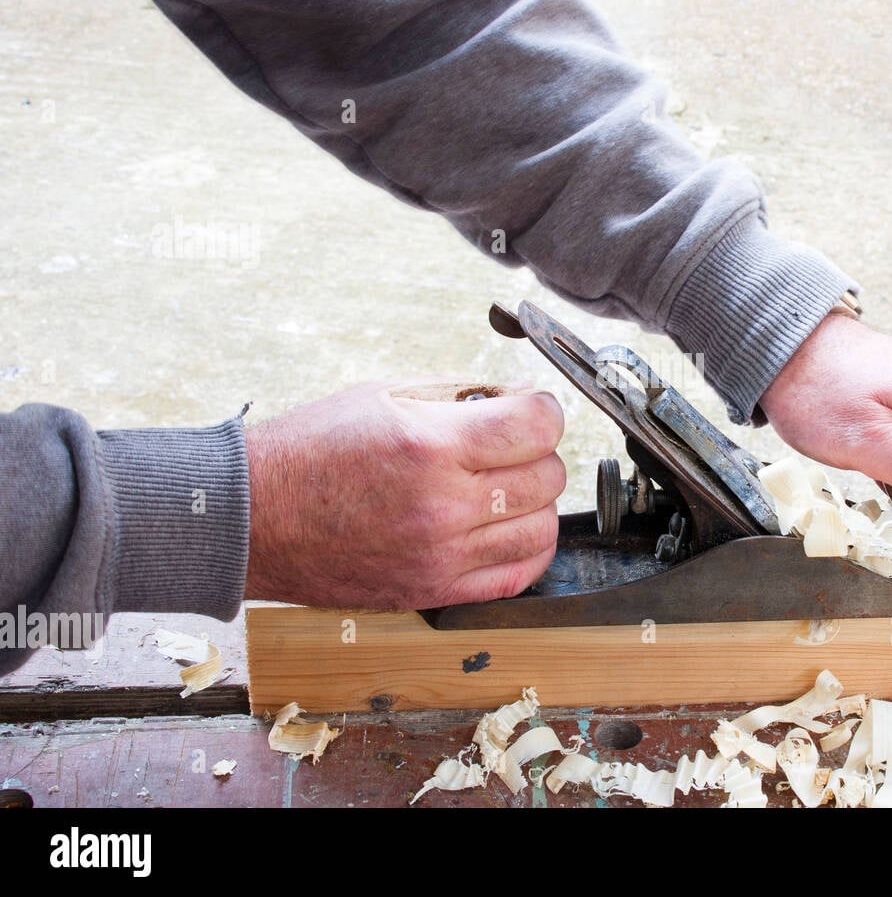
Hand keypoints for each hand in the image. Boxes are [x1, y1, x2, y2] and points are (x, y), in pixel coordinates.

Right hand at [243, 382, 565, 607]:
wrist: (252, 519)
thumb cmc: (310, 452)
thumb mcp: (386, 395)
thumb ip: (462, 395)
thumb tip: (522, 398)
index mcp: (430, 446)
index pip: (538, 426)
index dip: (544, 410)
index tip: (533, 409)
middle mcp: (442, 505)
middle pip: (546, 477)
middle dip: (537, 452)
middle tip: (510, 446)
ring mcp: (441, 556)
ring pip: (542, 528)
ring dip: (535, 502)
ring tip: (506, 487)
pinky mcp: (435, 591)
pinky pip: (518, 575)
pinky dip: (527, 548)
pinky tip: (507, 527)